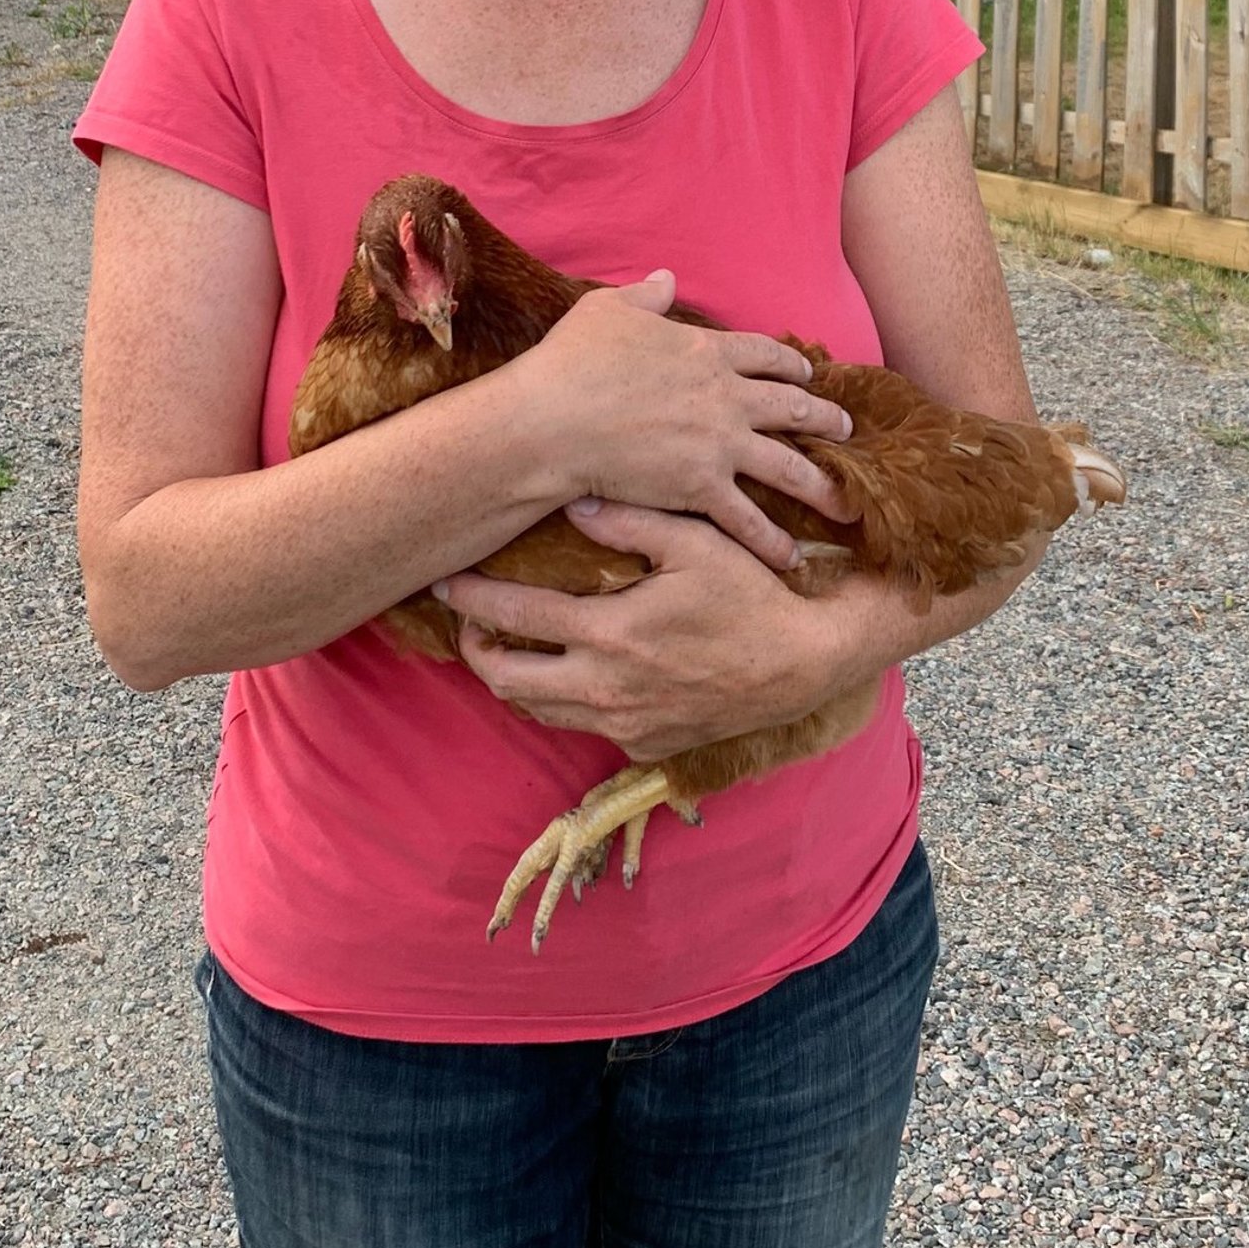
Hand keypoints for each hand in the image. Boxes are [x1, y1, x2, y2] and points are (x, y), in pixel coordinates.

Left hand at [440, 500, 845, 758]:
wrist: (803, 664)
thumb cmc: (750, 594)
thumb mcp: (695, 542)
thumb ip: (628, 521)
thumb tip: (570, 501)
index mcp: (611, 633)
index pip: (517, 616)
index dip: (473, 598)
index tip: (446, 581)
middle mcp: (607, 689)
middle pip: (509, 681)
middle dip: (477, 651)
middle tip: (471, 622)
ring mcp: (625, 724)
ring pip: (540, 711)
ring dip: (515, 679)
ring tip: (510, 645)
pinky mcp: (645, 745)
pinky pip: (585, 727)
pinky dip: (564, 702)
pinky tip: (574, 672)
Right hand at [513, 273, 852, 571]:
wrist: (553, 420)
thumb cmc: (572, 362)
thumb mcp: (607, 310)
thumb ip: (645, 296)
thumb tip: (667, 278)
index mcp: (707, 351)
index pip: (765, 355)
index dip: (790, 365)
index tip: (808, 374)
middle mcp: (726, 396)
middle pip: (792, 406)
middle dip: (825, 418)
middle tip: (847, 429)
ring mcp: (719, 444)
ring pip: (787, 465)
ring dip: (821, 483)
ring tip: (847, 499)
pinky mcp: (702, 488)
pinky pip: (748, 518)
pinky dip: (771, 539)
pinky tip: (791, 557)